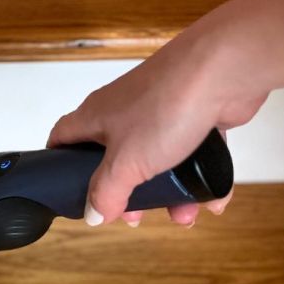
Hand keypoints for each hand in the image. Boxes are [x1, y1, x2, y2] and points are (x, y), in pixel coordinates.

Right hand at [47, 30, 266, 226]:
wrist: (225, 68)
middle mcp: (123, 111)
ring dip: (168, 190)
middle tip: (133, 215)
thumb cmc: (165, 108)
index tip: (65, 188)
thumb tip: (93, 215)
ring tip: (183, 215)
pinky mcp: (194, 113)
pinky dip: (199, 177)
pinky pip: (191, 152)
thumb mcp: (126, 162)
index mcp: (96, 117)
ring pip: (156, 159)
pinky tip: (212, 199)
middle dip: (124, 190)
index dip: (58, 163)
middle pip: (112, 157)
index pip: (62, 138)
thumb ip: (106, 192)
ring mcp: (159, 110)